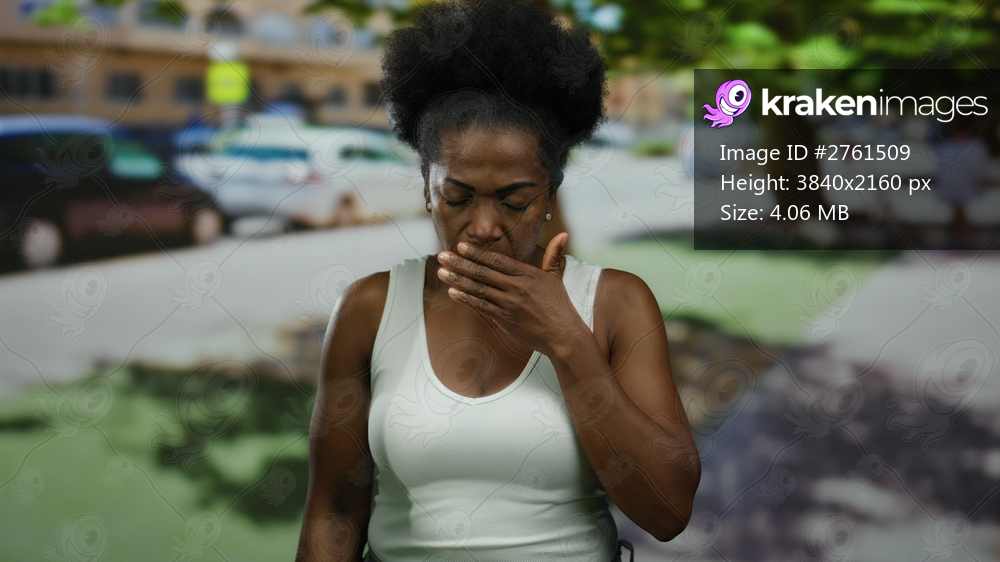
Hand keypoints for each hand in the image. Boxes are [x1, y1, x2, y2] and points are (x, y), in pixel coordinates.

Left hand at [435, 233, 588, 357]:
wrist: (562, 335)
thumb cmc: (560, 306)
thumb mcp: (557, 277)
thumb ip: (554, 256)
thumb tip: (563, 234)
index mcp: (527, 274)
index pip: (497, 260)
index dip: (477, 253)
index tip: (461, 246)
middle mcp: (516, 287)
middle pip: (483, 273)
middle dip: (460, 264)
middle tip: (442, 256)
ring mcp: (509, 304)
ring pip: (478, 289)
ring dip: (458, 280)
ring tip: (441, 272)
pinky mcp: (505, 319)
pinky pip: (481, 307)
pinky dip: (466, 299)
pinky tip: (453, 292)